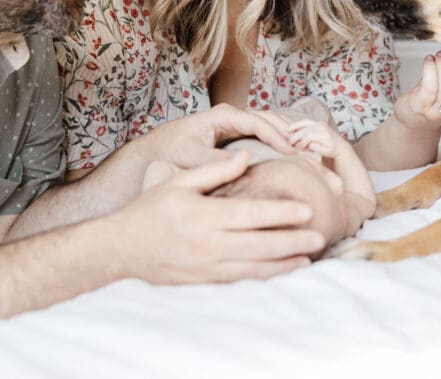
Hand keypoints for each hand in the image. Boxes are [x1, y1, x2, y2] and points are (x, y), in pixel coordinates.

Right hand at [111, 152, 324, 283]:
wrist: (120, 250)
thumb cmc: (149, 211)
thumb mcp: (177, 181)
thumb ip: (214, 170)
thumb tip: (246, 156)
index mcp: (203, 215)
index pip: (251, 214)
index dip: (282, 212)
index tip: (307, 209)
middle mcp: (208, 243)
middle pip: (260, 244)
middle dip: (292, 241)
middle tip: (319, 235)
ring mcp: (206, 267)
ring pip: (254, 268)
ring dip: (284, 263)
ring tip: (308, 257)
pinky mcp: (203, 283)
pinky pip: (241, 282)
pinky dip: (264, 278)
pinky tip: (280, 273)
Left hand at [125, 103, 296, 169]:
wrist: (154, 153)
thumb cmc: (169, 153)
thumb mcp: (190, 158)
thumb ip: (216, 161)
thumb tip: (244, 162)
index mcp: (223, 115)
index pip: (259, 122)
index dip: (278, 137)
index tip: (293, 153)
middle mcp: (231, 115)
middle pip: (270, 120)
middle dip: (291, 133)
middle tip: (312, 151)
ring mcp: (235, 124)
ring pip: (270, 125)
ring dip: (289, 136)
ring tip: (308, 154)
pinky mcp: (235, 136)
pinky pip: (264, 135)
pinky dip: (280, 142)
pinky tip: (293, 157)